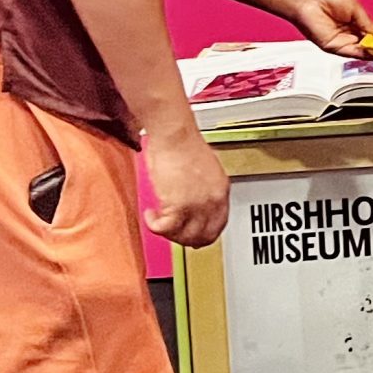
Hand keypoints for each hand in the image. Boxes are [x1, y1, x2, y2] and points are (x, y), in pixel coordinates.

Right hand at [143, 126, 231, 247]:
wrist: (175, 134)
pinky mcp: (179, 205)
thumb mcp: (204, 169)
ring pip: (185, 237)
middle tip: (171, 231)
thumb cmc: (183, 144)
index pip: (218, 225)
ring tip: (159, 220)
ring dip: (169, 234)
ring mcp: (198, 204)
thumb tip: (194, 200)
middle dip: (184, 238)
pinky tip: (151, 216)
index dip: (203, 234)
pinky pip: (165, 229)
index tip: (192, 234)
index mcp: (221, 190)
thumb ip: (203, 189)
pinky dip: (155, 226)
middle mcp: (213, 200)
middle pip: (202, 236)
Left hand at [290, 0, 372, 56]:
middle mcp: (349, 35)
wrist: (308, 1)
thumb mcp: (354, 8)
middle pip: (370, 46)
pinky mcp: (335, 48)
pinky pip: (353, 53)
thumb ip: (367, 21)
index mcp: (354, 25)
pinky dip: (366, 54)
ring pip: (364, 52)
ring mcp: (342, 43)